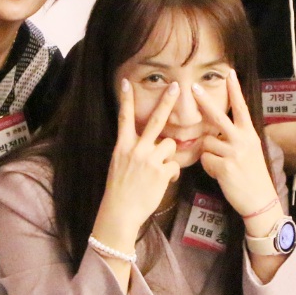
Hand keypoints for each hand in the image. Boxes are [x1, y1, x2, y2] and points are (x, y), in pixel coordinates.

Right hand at [90, 80, 181, 256]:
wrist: (120, 211)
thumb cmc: (119, 190)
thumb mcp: (119, 165)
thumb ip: (132, 151)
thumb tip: (147, 144)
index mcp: (122, 146)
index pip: (124, 118)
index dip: (126, 100)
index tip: (127, 83)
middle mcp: (136, 149)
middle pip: (155, 120)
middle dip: (166, 102)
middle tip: (176, 86)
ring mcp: (149, 159)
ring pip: (170, 144)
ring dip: (169, 155)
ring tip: (160, 170)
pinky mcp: (161, 171)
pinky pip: (175, 165)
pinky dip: (172, 173)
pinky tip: (165, 181)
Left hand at [194, 70, 279, 226]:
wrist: (260, 200)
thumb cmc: (253, 176)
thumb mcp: (251, 152)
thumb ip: (236, 139)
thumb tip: (216, 131)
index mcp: (250, 135)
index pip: (242, 107)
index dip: (235, 90)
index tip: (230, 73)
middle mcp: (243, 140)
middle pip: (219, 117)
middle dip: (204, 102)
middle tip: (193, 88)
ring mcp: (234, 153)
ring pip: (206, 143)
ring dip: (208, 154)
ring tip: (221, 165)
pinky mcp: (225, 167)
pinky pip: (205, 160)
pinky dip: (208, 167)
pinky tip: (220, 174)